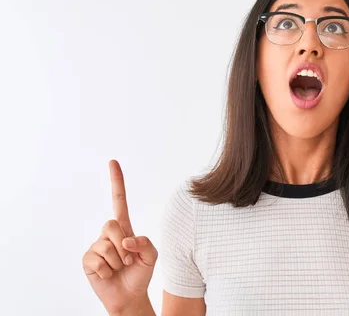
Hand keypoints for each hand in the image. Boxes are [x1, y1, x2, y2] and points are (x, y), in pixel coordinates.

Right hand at [82, 160, 157, 313]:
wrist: (129, 296)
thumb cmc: (140, 273)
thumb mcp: (151, 256)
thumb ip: (145, 243)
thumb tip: (126, 240)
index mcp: (124, 228)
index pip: (119, 201)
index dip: (116, 182)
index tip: (113, 162)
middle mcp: (108, 234)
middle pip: (111, 224)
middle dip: (123, 244)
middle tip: (128, 259)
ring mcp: (96, 246)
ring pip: (106, 245)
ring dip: (118, 261)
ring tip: (119, 268)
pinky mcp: (87, 260)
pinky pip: (97, 260)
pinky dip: (107, 270)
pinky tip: (108, 274)